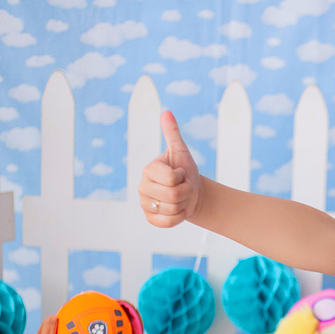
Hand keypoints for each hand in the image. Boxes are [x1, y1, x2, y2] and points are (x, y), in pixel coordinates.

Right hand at [139, 111, 200, 227]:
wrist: (192, 193)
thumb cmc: (186, 171)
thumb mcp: (181, 152)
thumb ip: (172, 134)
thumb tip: (166, 111)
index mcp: (148, 170)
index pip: (171, 178)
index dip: (183, 177)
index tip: (181, 174)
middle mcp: (142, 187)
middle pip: (173, 195)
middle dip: (186, 191)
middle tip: (183, 187)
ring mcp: (145, 204)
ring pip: (172, 209)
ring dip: (183, 204)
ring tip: (181, 198)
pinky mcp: (151, 218)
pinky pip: (168, 222)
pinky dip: (179, 217)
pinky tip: (178, 209)